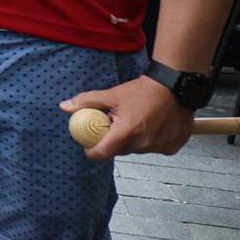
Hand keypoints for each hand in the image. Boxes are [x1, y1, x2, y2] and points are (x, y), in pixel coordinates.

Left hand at [61, 75, 193, 160]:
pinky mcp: (172, 148)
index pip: (102, 153)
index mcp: (127, 131)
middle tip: (114, 126)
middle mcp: (144, 143)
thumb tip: (64, 107)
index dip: (92, 151)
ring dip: (133, 141)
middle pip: (119, 151)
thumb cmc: (142, 91)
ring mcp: (160, 147)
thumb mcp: (112, 94)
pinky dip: (150, 141)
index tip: (88, 145)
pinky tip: (152, 125)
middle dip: (114, 141)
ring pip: (137, 150)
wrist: (175, 86)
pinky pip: (154, 149)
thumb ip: (86, 102)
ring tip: (136, 122)